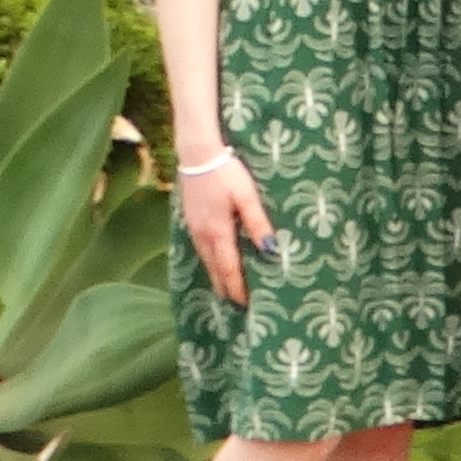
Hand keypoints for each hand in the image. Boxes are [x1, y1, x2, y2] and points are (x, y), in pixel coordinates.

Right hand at [177, 151, 275, 309]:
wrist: (197, 155)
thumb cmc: (226, 172)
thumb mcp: (247, 196)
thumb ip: (257, 222)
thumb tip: (270, 249)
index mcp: (218, 232)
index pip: (229, 268)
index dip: (237, 287)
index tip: (245, 303)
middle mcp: (203, 235)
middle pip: (215, 269)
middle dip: (225, 287)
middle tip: (236, 305)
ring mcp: (194, 228)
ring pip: (205, 260)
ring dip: (215, 276)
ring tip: (224, 291)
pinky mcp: (190, 220)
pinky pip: (199, 249)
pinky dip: (207, 262)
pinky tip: (212, 262)